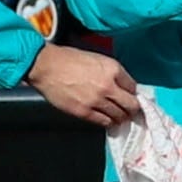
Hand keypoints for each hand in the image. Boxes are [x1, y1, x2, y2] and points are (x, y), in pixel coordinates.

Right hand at [26, 43, 140, 126]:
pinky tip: (108, 121)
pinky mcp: (84, 112)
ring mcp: (96, 100)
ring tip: (120, 117)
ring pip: (119, 115)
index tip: (132, 97)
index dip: (134, 93)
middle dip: (133, 109)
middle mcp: (108, 86)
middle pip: (131, 104)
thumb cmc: (70, 59)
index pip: (133, 87)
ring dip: (121, 117)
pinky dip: (108, 122)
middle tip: (132, 111)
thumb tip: (122, 86)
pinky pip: (103, 122)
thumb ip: (112, 72)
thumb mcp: (98, 59)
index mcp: (113, 69)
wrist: (47, 66)